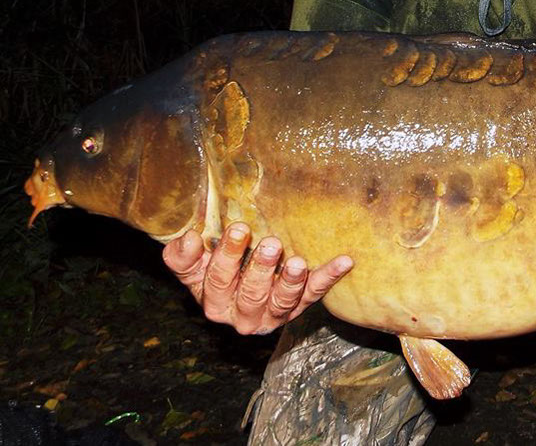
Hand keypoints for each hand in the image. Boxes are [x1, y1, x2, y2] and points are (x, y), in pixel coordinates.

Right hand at [162, 222, 352, 334]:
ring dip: (292, 281)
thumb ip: (183, 256)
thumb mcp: (193, 266)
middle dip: (262, 269)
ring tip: (299, 262)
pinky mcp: (298, 308)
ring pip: (282, 302)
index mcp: (214, 303)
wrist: (239, 289)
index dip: (228, 256)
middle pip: (252, 294)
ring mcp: (273, 314)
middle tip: (272, 244)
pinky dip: (329, 277)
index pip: (219, 281)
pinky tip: (344, 261)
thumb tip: (187, 238)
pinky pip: (314, 294)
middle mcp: (243, 315)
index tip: (239, 228)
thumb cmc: (215, 269)